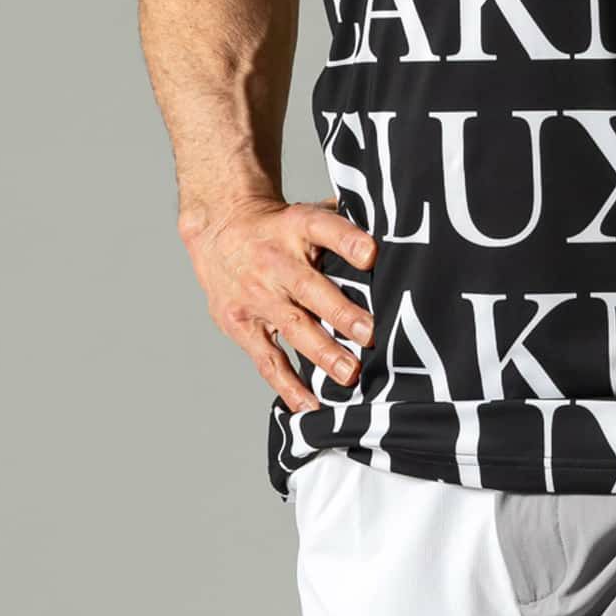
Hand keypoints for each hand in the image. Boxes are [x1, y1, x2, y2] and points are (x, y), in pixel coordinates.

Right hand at [178, 194, 377, 414]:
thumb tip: (396, 227)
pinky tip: (311, 405)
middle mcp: (276, 262)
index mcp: (297, 226)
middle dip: (341, 313)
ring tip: (350, 374)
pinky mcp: (241, 325)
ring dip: (322, 353)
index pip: (324, 228)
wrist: (219, 229)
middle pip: (310, 288)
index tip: (372, 254)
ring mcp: (257, 296)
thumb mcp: (306, 211)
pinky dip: (288, 386)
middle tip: (370, 334)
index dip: (348, 241)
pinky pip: (267, 359)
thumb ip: (345, 221)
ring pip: (293, 327)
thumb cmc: (278, 225)